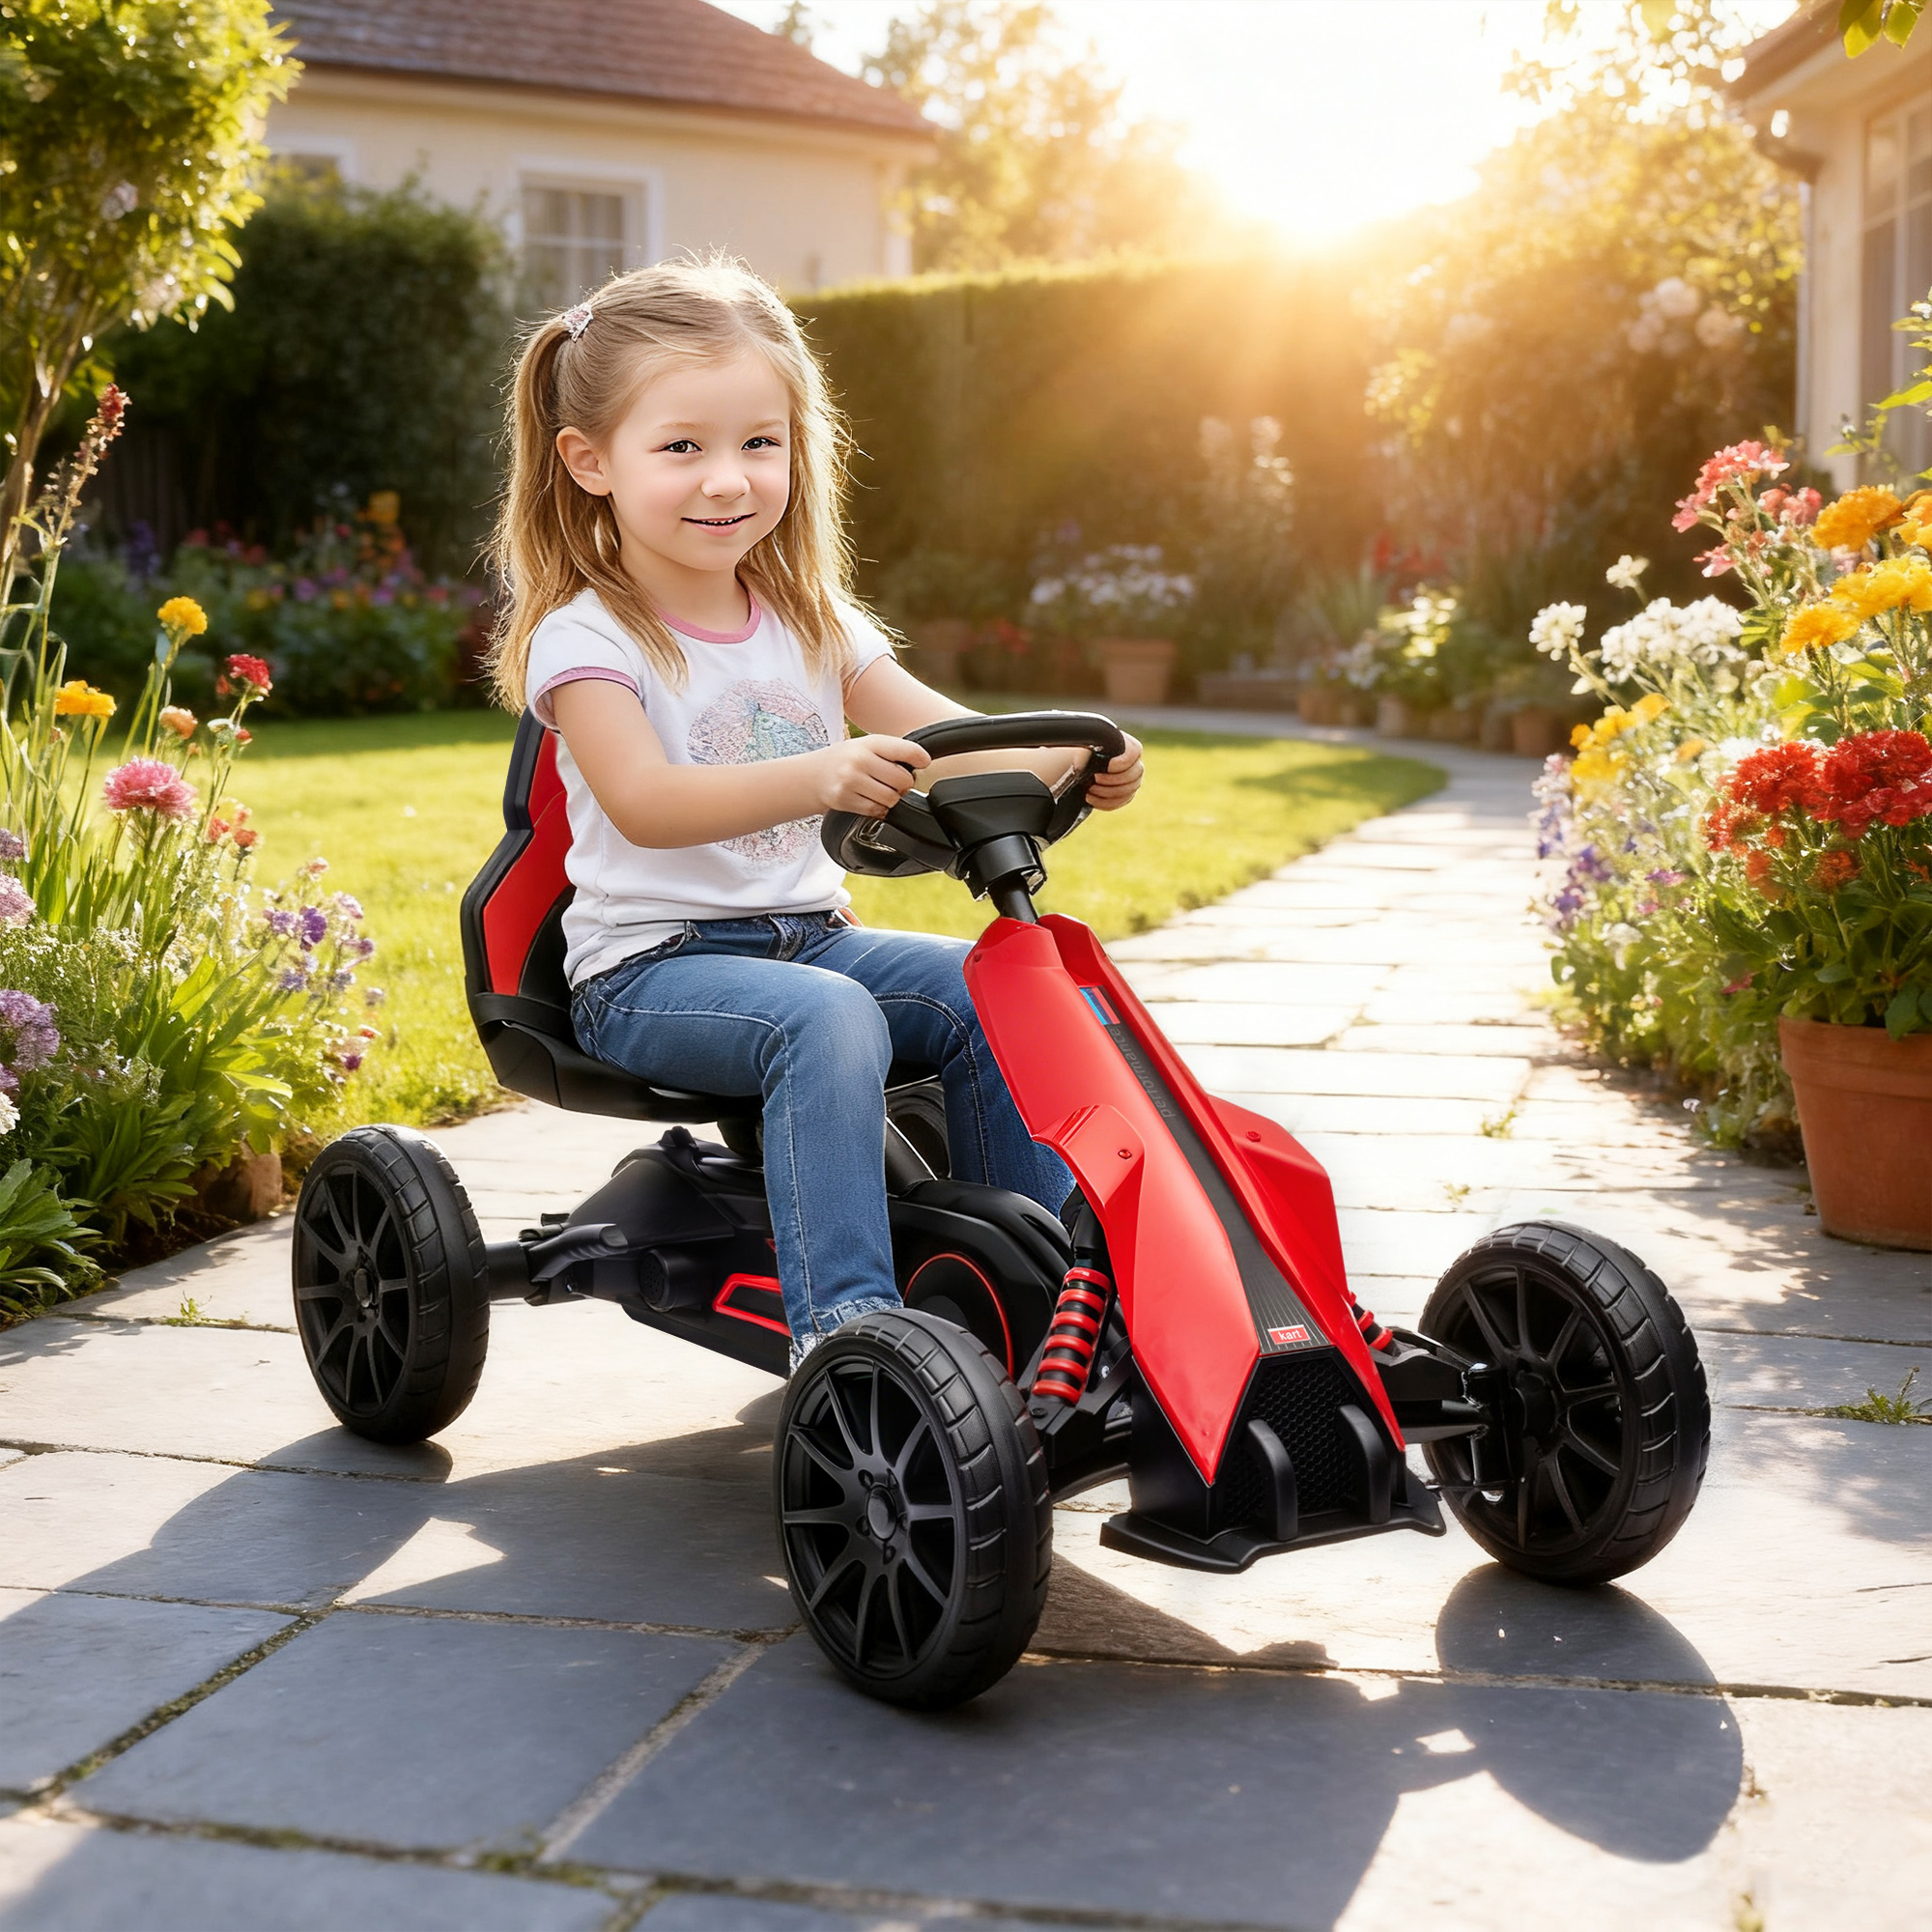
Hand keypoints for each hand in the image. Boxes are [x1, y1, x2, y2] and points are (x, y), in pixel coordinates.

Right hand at [815, 734, 929, 815]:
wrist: (813, 775)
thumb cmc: (846, 760)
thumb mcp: (867, 746)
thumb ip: (892, 752)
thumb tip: (921, 763)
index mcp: (870, 743)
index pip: (907, 750)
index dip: (920, 758)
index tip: (923, 762)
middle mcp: (859, 760)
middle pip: (903, 780)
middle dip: (903, 785)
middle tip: (895, 783)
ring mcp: (850, 780)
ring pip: (891, 798)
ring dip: (891, 798)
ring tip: (880, 791)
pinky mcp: (844, 799)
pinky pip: (875, 810)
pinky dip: (878, 808)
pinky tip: (869, 799)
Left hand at [1086, 732, 1143, 810]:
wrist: (1084, 764)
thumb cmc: (1087, 752)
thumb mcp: (1085, 747)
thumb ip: (1085, 752)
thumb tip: (1079, 765)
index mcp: (1129, 746)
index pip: (1134, 753)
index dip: (1122, 762)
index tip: (1108, 766)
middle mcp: (1135, 764)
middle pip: (1134, 775)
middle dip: (1112, 780)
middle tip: (1095, 779)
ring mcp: (1133, 781)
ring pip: (1128, 791)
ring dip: (1106, 792)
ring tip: (1090, 789)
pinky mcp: (1127, 795)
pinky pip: (1120, 802)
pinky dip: (1104, 802)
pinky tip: (1091, 798)